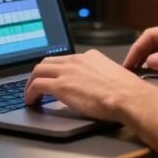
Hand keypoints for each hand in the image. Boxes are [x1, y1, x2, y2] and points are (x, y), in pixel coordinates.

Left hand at [24, 49, 157, 121]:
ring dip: (31, 83)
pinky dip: (30, 93)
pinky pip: (36, 85)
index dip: (55, 70)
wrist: (128, 97)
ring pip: (38, 70)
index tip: (52, 78)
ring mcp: (67, 71)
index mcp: (89, 57)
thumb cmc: (126, 91)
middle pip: (47, 61)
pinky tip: (31, 101)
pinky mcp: (60, 85)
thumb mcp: (112, 76)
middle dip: (39, 73)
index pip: (65, 59)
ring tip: (30, 94)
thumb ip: (100, 76)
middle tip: (35, 85)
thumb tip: (97, 86)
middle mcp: (76, 60)